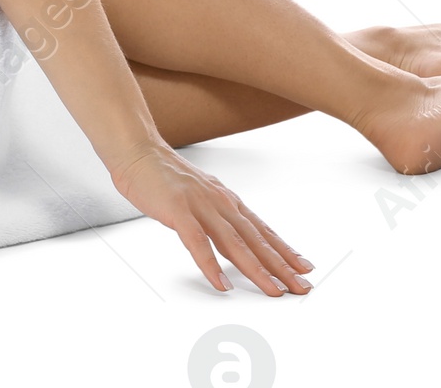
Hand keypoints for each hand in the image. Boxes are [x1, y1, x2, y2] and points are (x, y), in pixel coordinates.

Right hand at [107, 143, 313, 294]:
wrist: (138, 151)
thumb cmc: (166, 176)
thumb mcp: (201, 196)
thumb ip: (218, 217)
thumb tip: (235, 240)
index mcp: (226, 200)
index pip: (262, 230)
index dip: (284, 250)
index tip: (303, 268)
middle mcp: (220, 202)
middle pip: (255, 239)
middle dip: (281, 266)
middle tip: (301, 286)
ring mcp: (200, 205)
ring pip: (234, 242)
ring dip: (256, 269)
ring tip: (272, 290)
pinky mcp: (178, 210)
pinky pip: (197, 242)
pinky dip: (211, 264)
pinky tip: (221, 283)